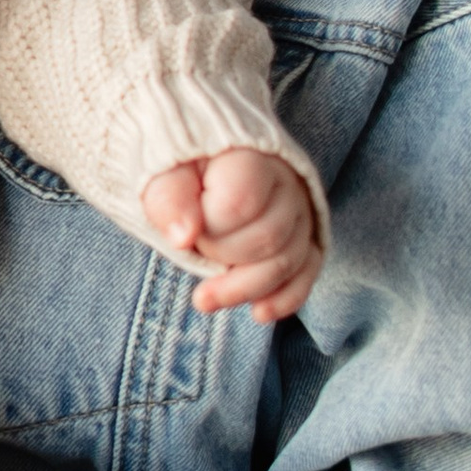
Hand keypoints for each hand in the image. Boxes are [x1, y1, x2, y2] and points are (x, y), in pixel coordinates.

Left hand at [144, 148, 321, 324]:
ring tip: (203, 300)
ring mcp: (300, 212)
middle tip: (192, 249)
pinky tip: (259, 313)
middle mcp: (286, 182)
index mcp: (250, 157)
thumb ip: (169, 198)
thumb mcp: (162, 172)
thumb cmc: (182, 167)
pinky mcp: (306, 238)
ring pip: (288, 261)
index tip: (185, 226)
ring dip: (244, 289)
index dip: (207, 228)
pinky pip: (308, 272)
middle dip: (221, 257)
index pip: (238, 205)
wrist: (205, 162)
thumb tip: (183, 238)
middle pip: (268, 238)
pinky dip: (285, 297)